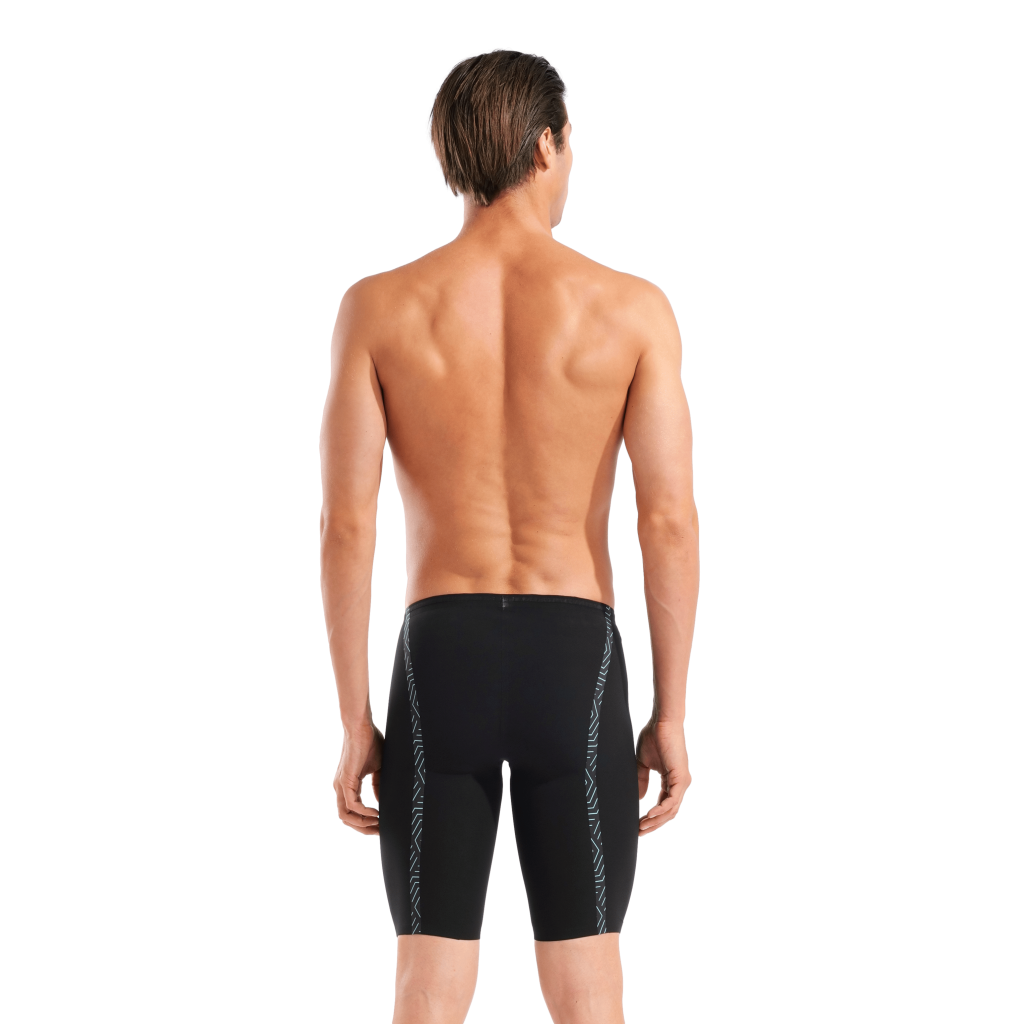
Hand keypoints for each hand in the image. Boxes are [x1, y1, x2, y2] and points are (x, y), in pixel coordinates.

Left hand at [334, 721, 383, 836]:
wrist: (361, 726)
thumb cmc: (370, 741)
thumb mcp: (377, 768)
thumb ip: (378, 785)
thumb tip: (380, 803)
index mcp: (347, 784)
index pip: (351, 811)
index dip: (365, 822)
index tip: (380, 826)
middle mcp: (340, 787)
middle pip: (346, 819)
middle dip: (363, 829)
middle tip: (380, 832)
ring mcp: (341, 785)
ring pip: (345, 816)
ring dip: (362, 824)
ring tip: (379, 825)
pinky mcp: (345, 781)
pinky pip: (352, 805)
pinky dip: (365, 812)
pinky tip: (377, 812)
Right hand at [636, 718, 690, 837]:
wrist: (662, 721)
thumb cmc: (654, 736)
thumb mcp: (643, 763)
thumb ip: (642, 780)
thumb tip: (640, 799)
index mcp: (672, 780)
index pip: (664, 806)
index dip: (652, 818)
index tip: (638, 825)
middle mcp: (679, 784)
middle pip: (669, 813)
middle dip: (654, 824)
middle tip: (639, 832)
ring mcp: (682, 782)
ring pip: (671, 810)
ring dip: (656, 821)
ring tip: (641, 827)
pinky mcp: (680, 778)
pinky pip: (672, 800)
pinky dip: (661, 809)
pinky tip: (649, 814)